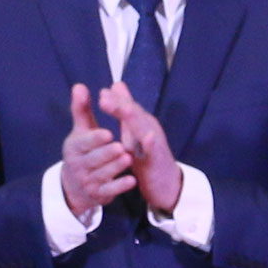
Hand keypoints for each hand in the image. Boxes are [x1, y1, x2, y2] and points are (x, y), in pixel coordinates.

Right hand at [58, 83, 132, 216]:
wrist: (74, 186)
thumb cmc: (82, 152)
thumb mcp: (80, 131)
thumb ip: (81, 109)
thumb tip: (79, 85)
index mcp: (74, 148)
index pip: (83, 143)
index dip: (95, 139)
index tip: (107, 133)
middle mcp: (79, 166)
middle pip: (93, 159)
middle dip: (107, 154)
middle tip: (121, 147)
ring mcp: (88, 182)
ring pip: (103, 174)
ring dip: (116, 167)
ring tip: (129, 159)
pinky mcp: (98, 194)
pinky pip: (109, 191)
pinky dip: (120, 186)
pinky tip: (132, 180)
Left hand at [95, 81, 182, 214]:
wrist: (166, 182)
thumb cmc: (146, 154)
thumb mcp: (133, 130)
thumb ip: (125, 108)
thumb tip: (116, 85)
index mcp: (140, 122)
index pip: (127, 107)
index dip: (116, 100)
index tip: (102, 92)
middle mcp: (148, 129)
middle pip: (135, 114)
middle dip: (121, 105)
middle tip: (104, 98)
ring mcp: (155, 144)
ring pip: (145, 129)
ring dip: (136, 120)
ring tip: (126, 110)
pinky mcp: (157, 160)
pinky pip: (154, 152)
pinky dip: (151, 144)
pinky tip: (148, 138)